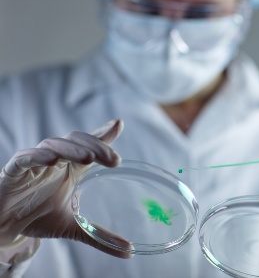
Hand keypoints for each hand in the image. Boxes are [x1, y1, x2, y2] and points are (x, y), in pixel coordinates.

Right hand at [0, 119, 131, 257]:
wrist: (5, 227)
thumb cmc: (38, 217)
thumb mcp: (74, 227)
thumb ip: (100, 236)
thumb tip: (129, 251)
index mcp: (72, 168)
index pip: (91, 145)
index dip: (103, 133)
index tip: (119, 124)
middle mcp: (56, 160)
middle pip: (77, 141)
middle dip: (97, 146)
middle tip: (114, 160)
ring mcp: (36, 162)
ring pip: (54, 145)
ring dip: (72, 149)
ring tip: (89, 157)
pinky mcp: (14, 170)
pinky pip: (25, 157)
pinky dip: (38, 155)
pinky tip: (52, 159)